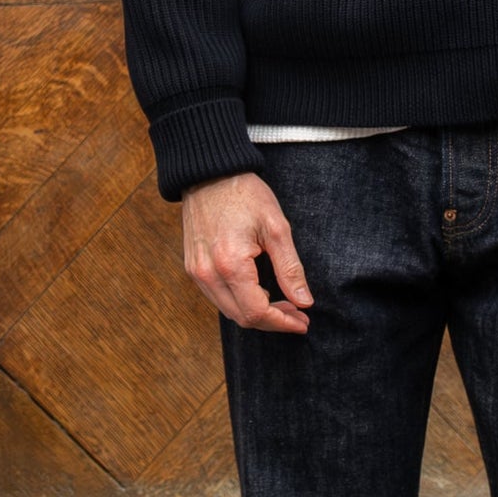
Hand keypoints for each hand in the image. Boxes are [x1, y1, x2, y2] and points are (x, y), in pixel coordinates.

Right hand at [180, 171, 314, 333]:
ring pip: (229, 311)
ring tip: (284, 305)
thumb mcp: (276, 228)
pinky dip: (240, 302)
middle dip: (273, 322)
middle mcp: (208, 274)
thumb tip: (304, 302)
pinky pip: (217, 297)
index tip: (303, 321)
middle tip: (298, 315)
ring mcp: (197, 272)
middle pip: (242, 318)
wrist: (209, 173)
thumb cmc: (245, 194)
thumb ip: (290, 269)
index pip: (257, 312)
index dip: (283, 323)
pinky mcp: (193, 267)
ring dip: (257, 314)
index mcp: (231, 264)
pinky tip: (259, 293)